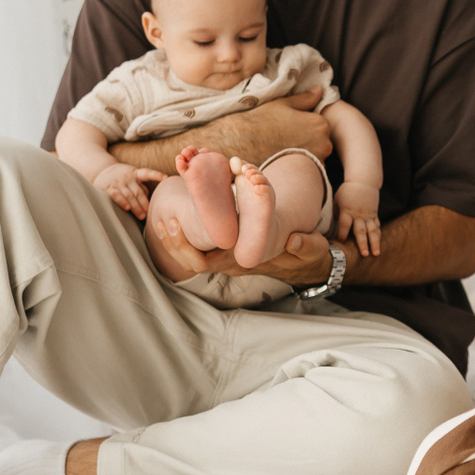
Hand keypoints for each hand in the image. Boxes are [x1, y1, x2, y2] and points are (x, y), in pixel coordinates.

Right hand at [93, 162, 164, 217]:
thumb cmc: (122, 177)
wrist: (100, 170)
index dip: (156, 175)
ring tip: (142, 216)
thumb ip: (141, 186)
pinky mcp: (108, 187)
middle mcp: (127, 177)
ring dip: (136, 206)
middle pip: (138, 191)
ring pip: (129, 195)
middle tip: (150, 214)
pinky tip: (127, 208)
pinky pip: (116, 195)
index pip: (147, 173)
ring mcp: (118, 182)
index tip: (165, 177)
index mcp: (135, 173)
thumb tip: (151, 199)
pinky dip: (122, 202)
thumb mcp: (133, 177)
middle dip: (144, 203)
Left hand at [155, 222, 334, 284]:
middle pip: (189, 259)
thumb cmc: (307, 253)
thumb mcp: (311, 249)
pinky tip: (181, 211)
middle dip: (172, 242)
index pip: (203, 264)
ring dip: (175, 237)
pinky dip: (188, 231)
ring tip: (162, 216)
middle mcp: (230, 259)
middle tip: (163, 219)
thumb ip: (305, 246)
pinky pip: (201, 241)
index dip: (184, 248)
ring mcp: (228, 253)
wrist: (306, 257)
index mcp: (241, 261)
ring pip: (192, 252)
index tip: (175, 225)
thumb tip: (293, 241)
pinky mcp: (230, 242)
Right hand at [210, 90, 332, 162]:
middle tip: (284, 137)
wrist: (239, 144)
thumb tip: (319, 90)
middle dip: (307, 139)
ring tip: (281, 148)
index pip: (321, 124)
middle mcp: (324, 144)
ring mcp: (316, 162)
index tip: (289, 126)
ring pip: (314, 156)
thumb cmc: (260, 121)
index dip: (305, 124)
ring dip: (303, 153)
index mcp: (321, 124)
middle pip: (320, 141)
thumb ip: (305, 99)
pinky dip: (297, 165)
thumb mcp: (283, 104)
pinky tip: (281, 159)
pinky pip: (306, 169)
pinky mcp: (304, 176)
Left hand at [335, 181, 381, 255]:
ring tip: (376, 254)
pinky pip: (377, 227)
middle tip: (364, 254)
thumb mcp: (337, 200)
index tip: (341, 243)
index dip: (342, 233)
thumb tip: (330, 229)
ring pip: (372, 231)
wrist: (363, 182)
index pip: (344, 224)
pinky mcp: (374, 215)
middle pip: (360, 230)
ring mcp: (368, 216)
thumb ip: (336, 215)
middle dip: (362, 243)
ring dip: (374, 243)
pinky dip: (378, 236)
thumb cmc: (346, 192)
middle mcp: (359, 215)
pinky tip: (378, 246)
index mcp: (347, 211)